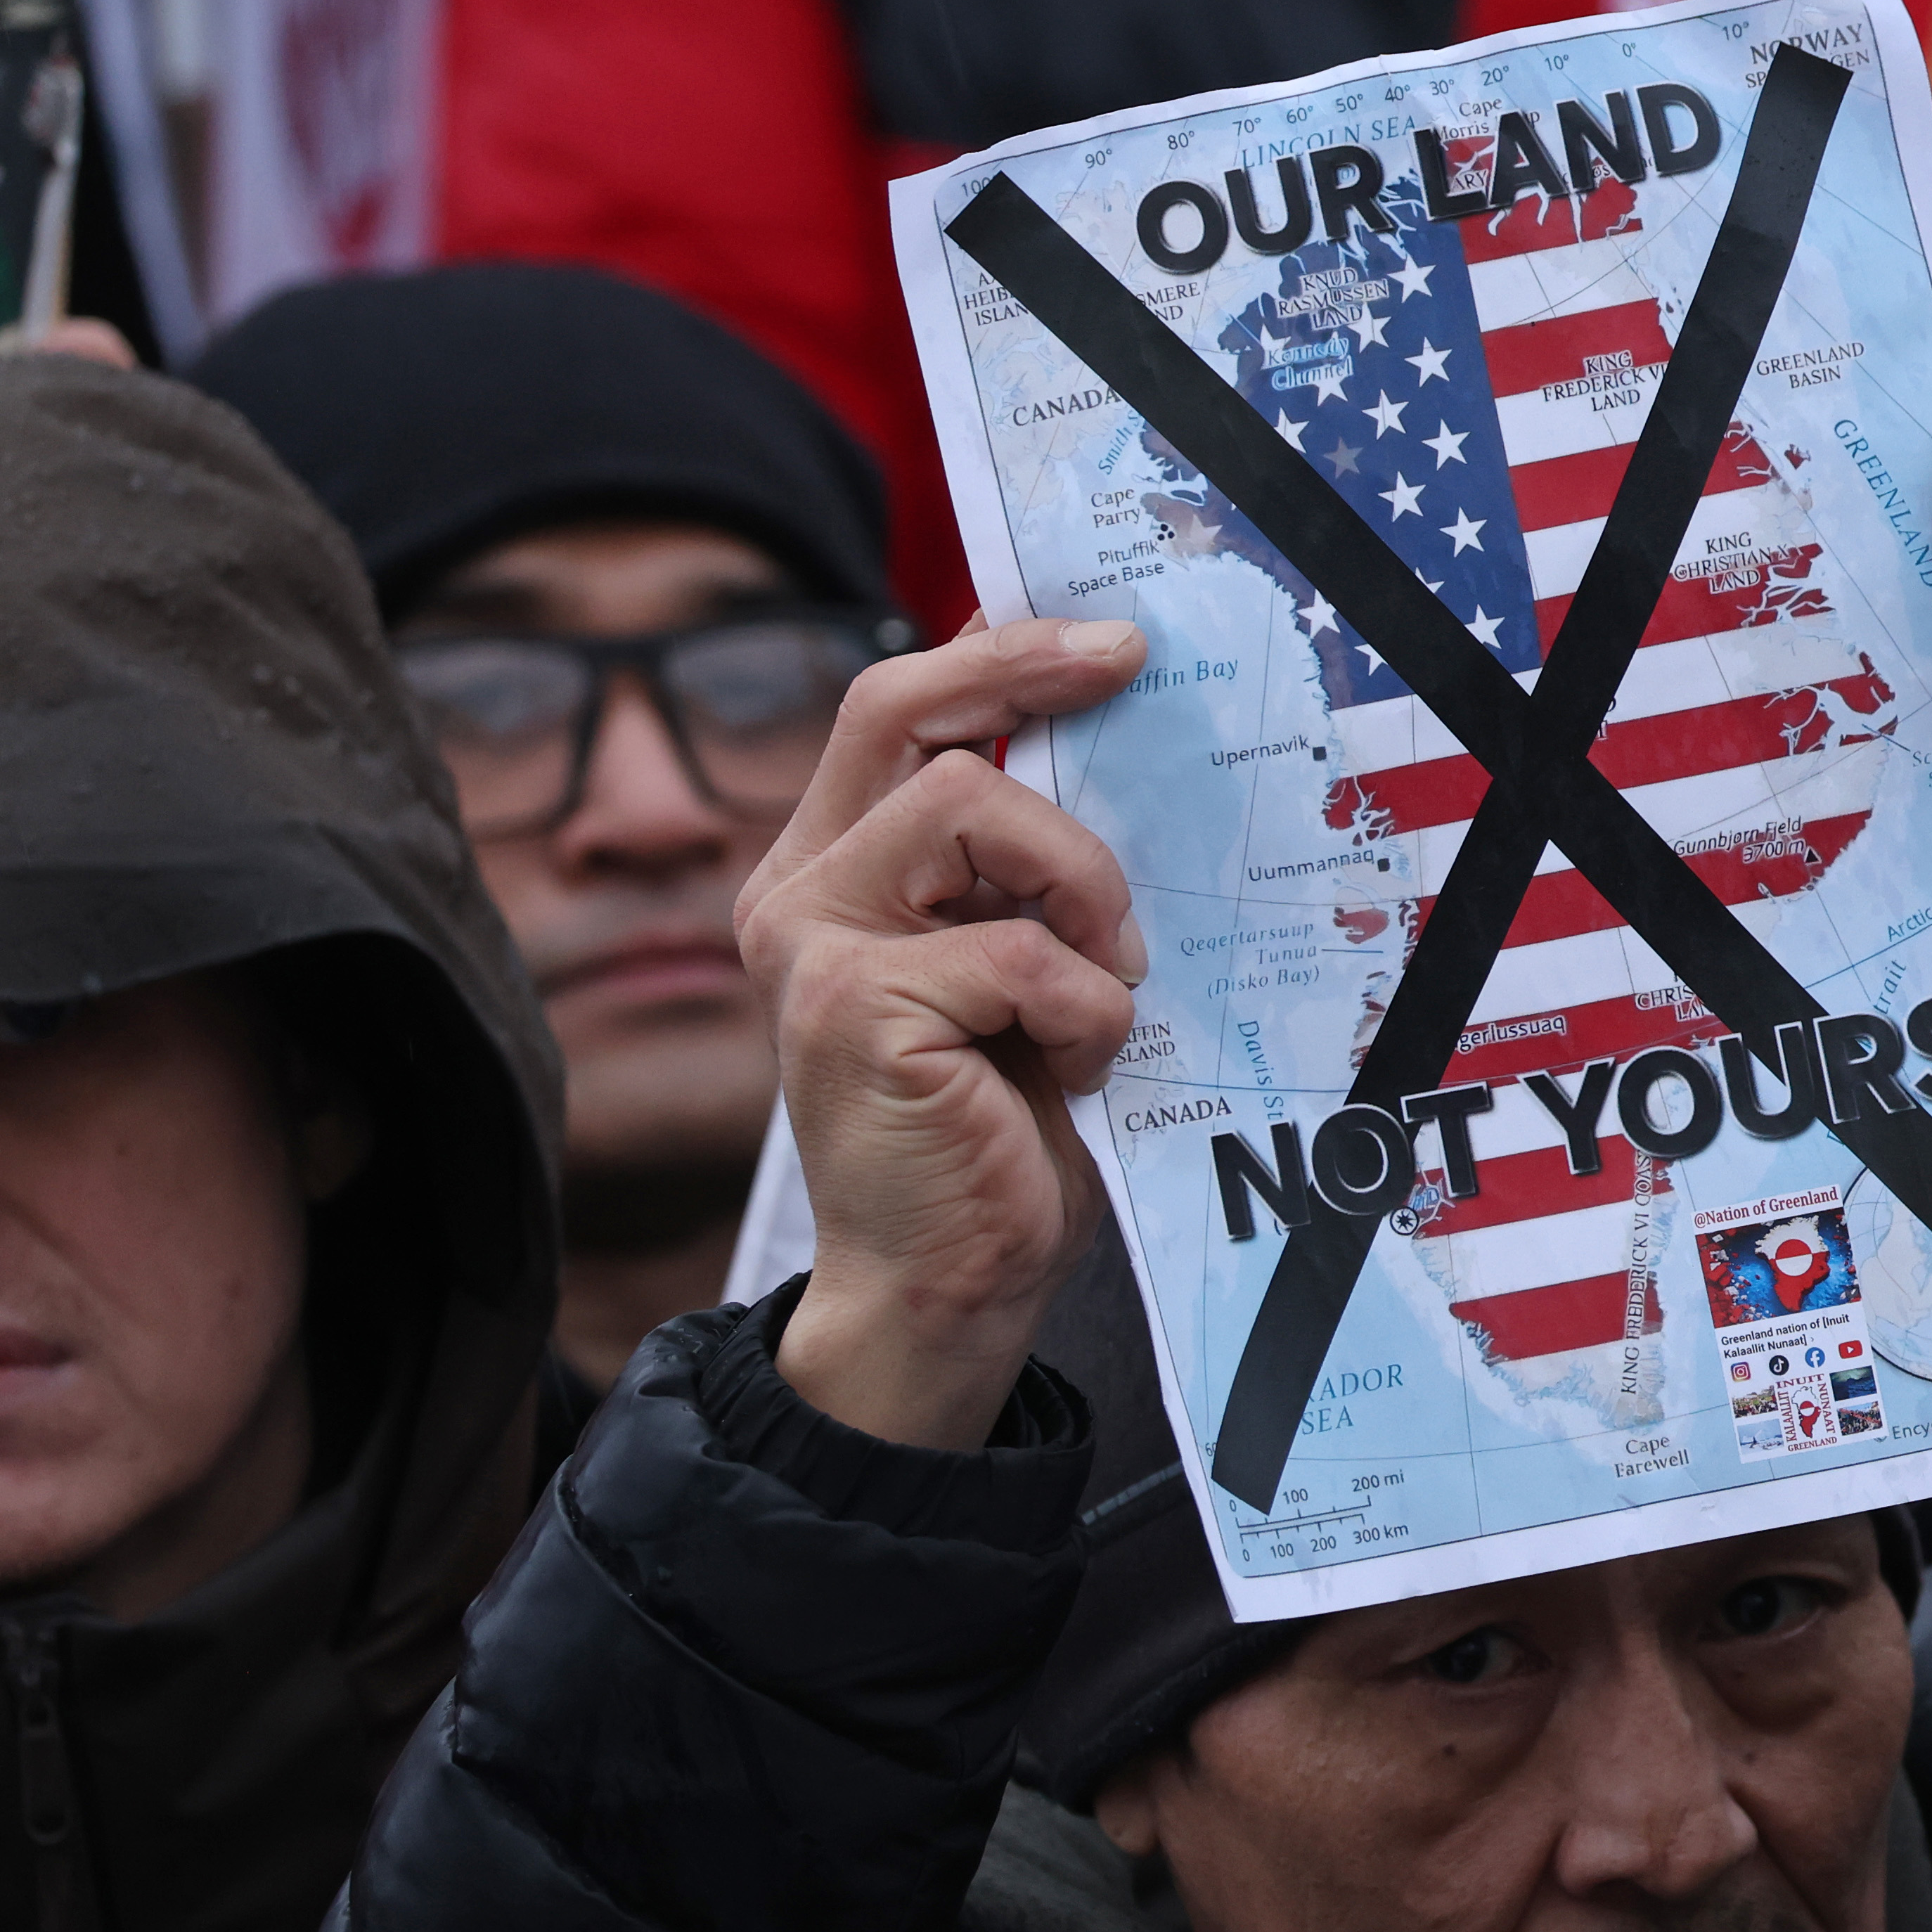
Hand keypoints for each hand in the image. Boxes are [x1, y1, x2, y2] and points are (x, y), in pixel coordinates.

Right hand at [736, 617, 1152, 1449]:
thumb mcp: (1014, 974)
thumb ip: (1016, 878)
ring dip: (1079, 888)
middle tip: (1132, 680)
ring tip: (1104, 979)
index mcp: (830, 874)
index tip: (1105, 640)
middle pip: (911, 723)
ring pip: (973, 811)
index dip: (994, 654)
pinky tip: (1072, 1071)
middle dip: (1033, 692)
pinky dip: (1085, 1010)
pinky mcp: (855, 1011)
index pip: (890, 710)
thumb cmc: (994, 1136)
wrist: (948, 1290)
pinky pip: (1019, 953)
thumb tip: (1101, 747)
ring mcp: (814, 950)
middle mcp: (799, 896)